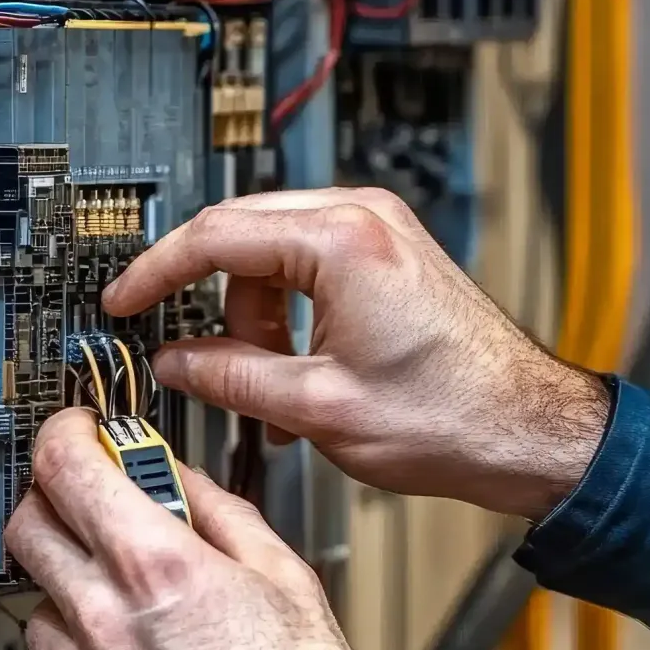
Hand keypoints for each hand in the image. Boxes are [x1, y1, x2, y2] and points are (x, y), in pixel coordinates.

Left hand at [4, 408, 399, 649]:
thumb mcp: (285, 576)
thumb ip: (222, 513)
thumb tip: (182, 478)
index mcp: (161, 564)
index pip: (69, 466)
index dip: (65, 432)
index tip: (78, 429)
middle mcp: (107, 613)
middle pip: (29, 520)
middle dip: (53, 493)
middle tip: (91, 494)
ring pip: (32, 587)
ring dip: (65, 566)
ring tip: (119, 577)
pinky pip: (47, 649)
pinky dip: (72, 626)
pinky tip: (121, 634)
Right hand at [103, 187, 609, 520]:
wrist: (527, 430)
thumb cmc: (454, 417)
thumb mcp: (316, 408)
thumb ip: (230, 378)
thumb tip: (175, 363)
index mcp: (342, 242)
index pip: (215, 234)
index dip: (156, 272)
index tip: (122, 301)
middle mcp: (364, 219)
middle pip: (241, 237)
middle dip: (210, 303)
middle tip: (184, 355)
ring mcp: (381, 231)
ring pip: (274, 254)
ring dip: (254, 317)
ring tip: (265, 388)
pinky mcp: (391, 255)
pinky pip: (311, 266)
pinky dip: (289, 314)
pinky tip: (294, 373)